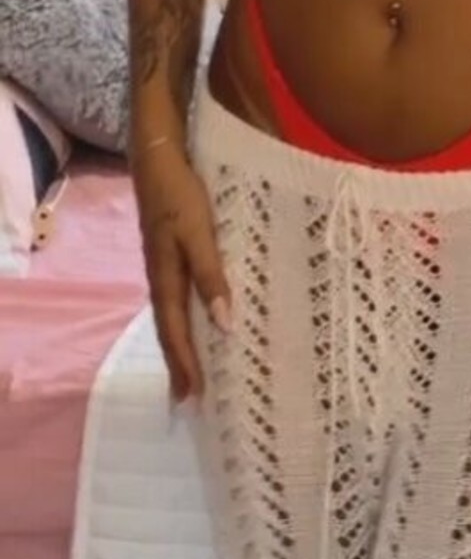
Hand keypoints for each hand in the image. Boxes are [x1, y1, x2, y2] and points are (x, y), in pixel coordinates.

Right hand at [133, 142, 230, 405]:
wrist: (159, 159)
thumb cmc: (181, 196)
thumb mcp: (198, 235)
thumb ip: (210, 276)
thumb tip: (224, 324)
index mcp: (165, 279)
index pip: (175, 332)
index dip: (184, 365)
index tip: (192, 398)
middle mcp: (162, 278)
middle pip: (171, 330)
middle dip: (180, 364)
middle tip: (190, 399)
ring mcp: (165, 266)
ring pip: (175, 315)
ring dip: (184, 345)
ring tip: (195, 372)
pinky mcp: (173, 253)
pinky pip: (181, 297)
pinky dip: (189, 319)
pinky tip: (203, 322)